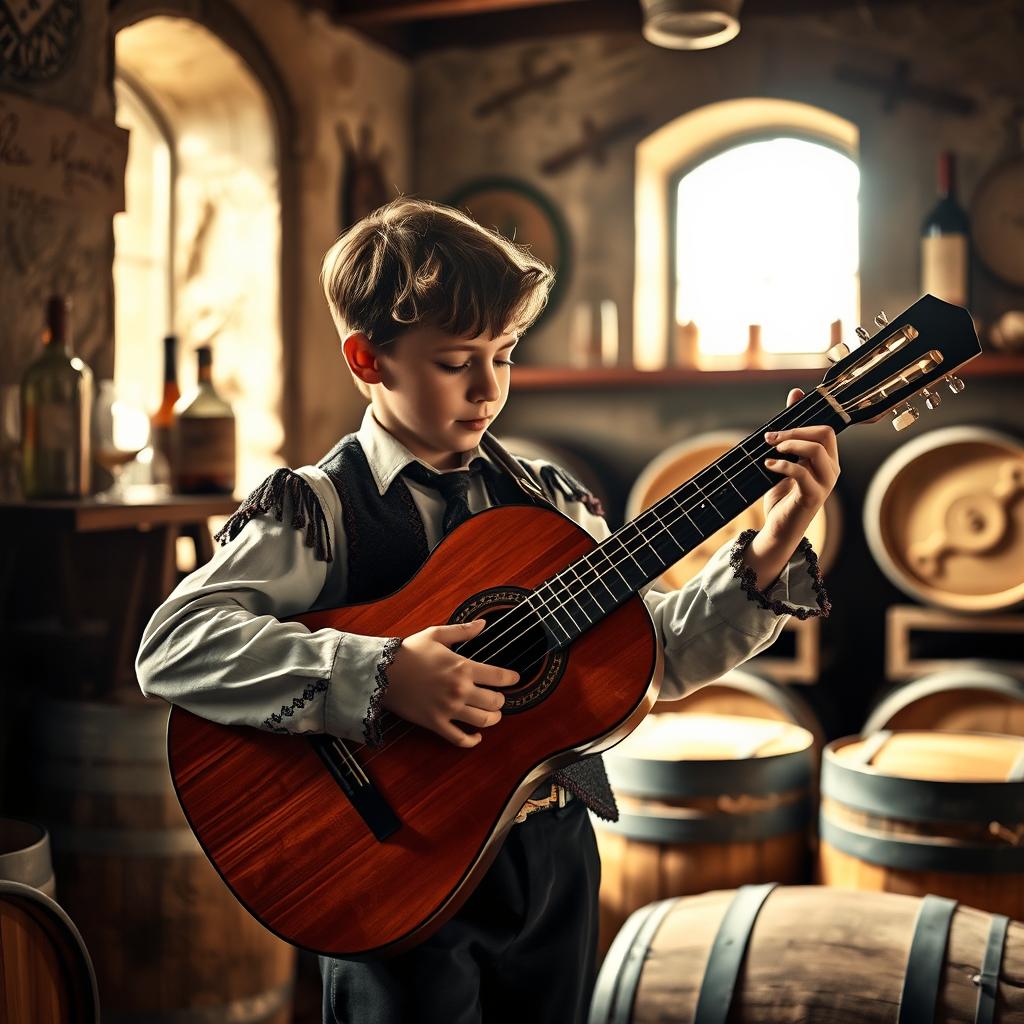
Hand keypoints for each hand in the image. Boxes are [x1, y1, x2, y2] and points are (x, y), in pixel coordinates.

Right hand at [383, 619, 519, 747]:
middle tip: (498, 697)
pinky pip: (460, 739)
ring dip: (493, 719)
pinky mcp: (435, 723)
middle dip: (501, 700)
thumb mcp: (436, 634)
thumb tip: (483, 623)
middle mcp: (459, 690)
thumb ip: (463, 630)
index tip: (515, 679)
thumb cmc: (409, 651)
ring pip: (483, 721)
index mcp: (463, 667)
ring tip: (493, 715)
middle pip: (495, 702)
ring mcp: (448, 709)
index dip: (511, 679)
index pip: (499, 677)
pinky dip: (472, 741)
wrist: (381, 672)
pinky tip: (477, 736)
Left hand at [761, 387, 840, 545]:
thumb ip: (791, 430)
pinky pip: (801, 473)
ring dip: (791, 445)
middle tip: (771, 438)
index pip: (825, 430)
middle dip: (795, 431)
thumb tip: (796, 393)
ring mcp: (825, 483)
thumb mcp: (785, 459)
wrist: (779, 528)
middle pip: (824, 435)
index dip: (801, 424)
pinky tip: (768, 465)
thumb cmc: (782, 494)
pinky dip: (782, 465)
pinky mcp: (813, 496)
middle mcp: (831, 469)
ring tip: (772, 450)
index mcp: (827, 460)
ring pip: (817, 450)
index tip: (775, 429)